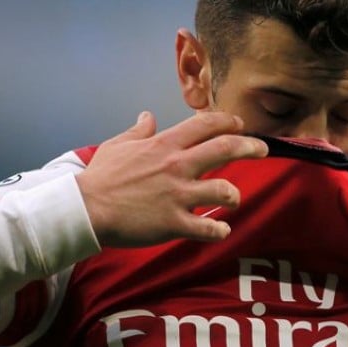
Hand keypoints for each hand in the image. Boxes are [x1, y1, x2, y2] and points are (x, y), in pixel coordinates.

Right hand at [76, 110, 267, 247]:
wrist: (85, 209)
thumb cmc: (99, 177)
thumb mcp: (117, 146)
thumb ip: (138, 131)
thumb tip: (147, 116)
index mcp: (164, 145)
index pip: (205, 124)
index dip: (228, 121)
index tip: (239, 124)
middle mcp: (177, 166)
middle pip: (225, 149)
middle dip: (251, 147)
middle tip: (263, 150)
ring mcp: (177, 195)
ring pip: (223, 190)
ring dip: (234, 194)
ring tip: (233, 199)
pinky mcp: (173, 223)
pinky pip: (207, 228)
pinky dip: (219, 230)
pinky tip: (221, 230)